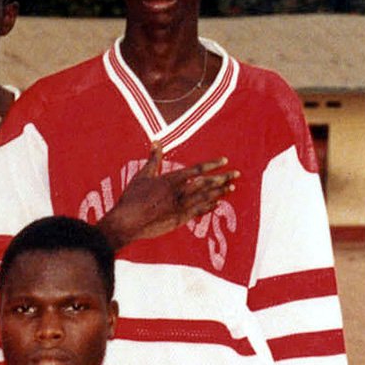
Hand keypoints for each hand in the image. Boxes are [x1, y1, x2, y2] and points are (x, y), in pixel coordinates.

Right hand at [99, 145, 235, 249]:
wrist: (127, 222)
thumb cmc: (132, 198)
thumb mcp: (142, 176)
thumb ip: (153, 159)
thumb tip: (156, 142)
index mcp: (171, 180)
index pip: (197, 169)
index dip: (212, 164)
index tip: (225, 160)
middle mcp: (180, 192)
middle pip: (207, 183)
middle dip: (223, 177)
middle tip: (236, 174)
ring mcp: (181, 206)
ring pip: (206, 197)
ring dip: (220, 192)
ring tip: (232, 187)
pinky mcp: (179, 219)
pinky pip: (198, 211)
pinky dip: (209, 207)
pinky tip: (217, 204)